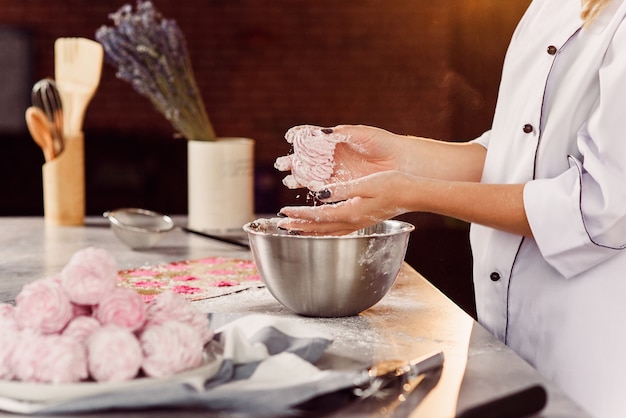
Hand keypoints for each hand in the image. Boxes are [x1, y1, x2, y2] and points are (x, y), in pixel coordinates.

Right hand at [275, 125, 403, 189]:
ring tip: (289, 181)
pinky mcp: (340, 186)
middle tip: (282, 164)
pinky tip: (305, 189)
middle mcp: (330, 156)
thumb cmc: (382, 144)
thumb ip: (342, 133)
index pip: (310, 136)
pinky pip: (322, 187)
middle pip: (304, 158)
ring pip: (309, 174)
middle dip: (291, 161)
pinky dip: (311, 189)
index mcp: (333, 139)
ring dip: (297, 178)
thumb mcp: (362, 134)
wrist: (399, 162)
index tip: (290, 137)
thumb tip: (320, 133)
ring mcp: (334, 171)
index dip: (298, 136)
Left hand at [278, 171, 414, 234]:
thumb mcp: (366, 183)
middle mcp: (352, 221)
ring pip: (327, 231)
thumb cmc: (394, 185)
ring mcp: (357, 223)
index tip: (283, 213)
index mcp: (351, 212)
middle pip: (320, 228)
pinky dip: (323, 230)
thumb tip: (319, 193)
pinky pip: (337, 229)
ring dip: (309, 230)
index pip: (318, 216)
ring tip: (294, 229)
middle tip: (281, 225)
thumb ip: (342, 189)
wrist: (414, 194)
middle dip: (299, 226)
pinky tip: (318, 227)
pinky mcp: (362, 220)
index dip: (300, 216)